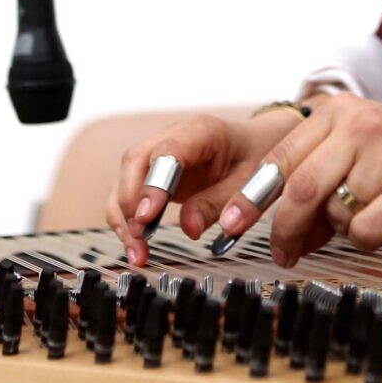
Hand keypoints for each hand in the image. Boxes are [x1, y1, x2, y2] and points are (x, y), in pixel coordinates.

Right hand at [106, 107, 302, 265]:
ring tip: (136, 252)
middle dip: (131, 204)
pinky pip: (130, 192)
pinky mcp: (154, 172)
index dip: (153, 185)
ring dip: (123, 216)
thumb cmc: (255, 154)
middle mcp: (172, 137)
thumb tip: (190, 228)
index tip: (147, 217)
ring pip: (125, 178)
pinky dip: (127, 218)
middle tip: (139, 240)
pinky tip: (135, 244)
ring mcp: (159, 153)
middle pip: (135, 162)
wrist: (258, 141)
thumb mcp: (250, 181)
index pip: (166, 153)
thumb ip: (220, 203)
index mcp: (201, 131)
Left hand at [214, 93, 381, 267]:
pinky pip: (364, 231)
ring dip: (338, 227)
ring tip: (362, 215)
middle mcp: (360, 126)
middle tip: (282, 251)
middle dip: (284, 227)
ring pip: (333, 212)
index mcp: (338, 112)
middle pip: (299, 186)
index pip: (280, 156)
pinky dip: (365, 238)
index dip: (252, 195)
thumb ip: (315, 183)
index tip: (233, 221)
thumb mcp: (358, 152)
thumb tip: (281, 233)